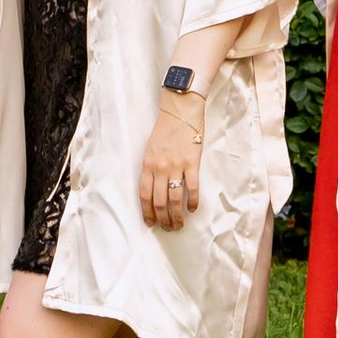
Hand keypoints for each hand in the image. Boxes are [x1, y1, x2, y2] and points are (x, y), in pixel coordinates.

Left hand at [139, 88, 204, 231]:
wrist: (180, 110)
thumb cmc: (165, 129)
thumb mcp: (151, 149)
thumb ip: (151, 168)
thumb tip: (155, 190)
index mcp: (147, 165)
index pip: (144, 195)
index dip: (147, 212)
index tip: (151, 223)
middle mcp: (159, 168)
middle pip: (159, 201)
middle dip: (163, 219)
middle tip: (168, 228)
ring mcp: (176, 166)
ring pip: (175, 199)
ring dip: (177, 215)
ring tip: (180, 224)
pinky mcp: (192, 162)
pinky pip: (192, 187)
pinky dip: (192, 201)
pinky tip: (193, 208)